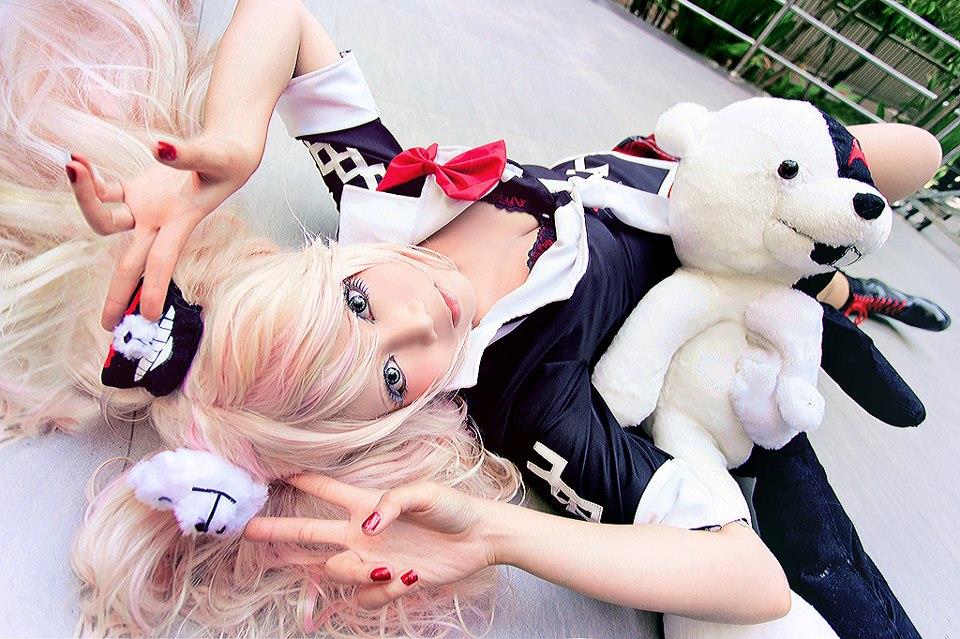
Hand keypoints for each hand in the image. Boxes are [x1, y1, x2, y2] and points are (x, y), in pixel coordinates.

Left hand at [65, 136, 254, 329]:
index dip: (155, 287)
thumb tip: (158, 148)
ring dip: (85, 201)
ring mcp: (145, 210)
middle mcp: (159, 223)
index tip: (148, 317)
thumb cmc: (227, 160)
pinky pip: (105, 193)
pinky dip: (89, 181)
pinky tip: (77, 161)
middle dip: (118, 294)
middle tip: (105, 325)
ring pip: (107, 222)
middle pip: (132, 263)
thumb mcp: (215, 157)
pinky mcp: (136, 192)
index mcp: (181, 220)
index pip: (164, 260)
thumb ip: (188, 153)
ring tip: (74, 166)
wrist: (227, 153)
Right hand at [244, 475, 496, 609]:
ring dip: (358, 573)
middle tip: (248, 528)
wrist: (478, 538)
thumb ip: (392, 503)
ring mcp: (372, 557)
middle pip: (310, 530)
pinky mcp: (388, 581)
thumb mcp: (426, 493)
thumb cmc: (453, 508)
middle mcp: (363, 532)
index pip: (325, 490)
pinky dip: (386, 590)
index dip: (300, 480)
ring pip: (338, 571)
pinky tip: (411, 578)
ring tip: (392, 566)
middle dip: (279, 529)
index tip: (273, 474)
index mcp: (367, 504)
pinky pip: (368, 595)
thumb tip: (364, 527)